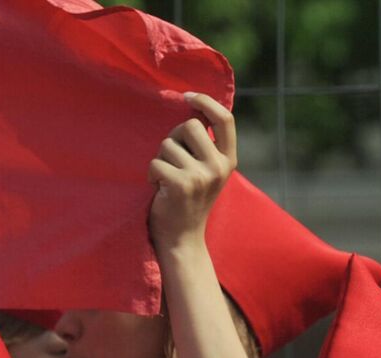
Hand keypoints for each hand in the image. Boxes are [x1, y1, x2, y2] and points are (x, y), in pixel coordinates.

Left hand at [147, 92, 236, 254]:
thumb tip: (193, 106)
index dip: (207, 101)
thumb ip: (204, 145)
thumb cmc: (188, 200)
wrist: (182, 238)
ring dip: (160, 159)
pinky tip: (158, 188)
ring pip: (168, 144)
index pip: (225, 119)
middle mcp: (219, 167)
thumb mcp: (206, 171)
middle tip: (172, 160)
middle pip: (190, 125)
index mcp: (228, 160)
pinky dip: (151, 174)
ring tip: (166, 179)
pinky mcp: (182, 185)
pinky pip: (156, 162)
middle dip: (174, 138)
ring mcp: (202, 176)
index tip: (188, 96)